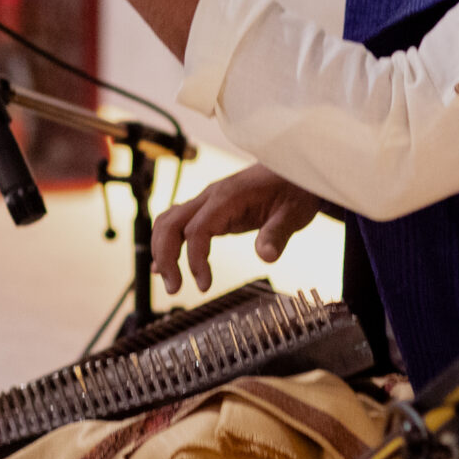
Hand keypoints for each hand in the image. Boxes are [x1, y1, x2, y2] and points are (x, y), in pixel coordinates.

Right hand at [151, 164, 320, 294]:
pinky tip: (164, 265)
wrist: (296, 170)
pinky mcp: (211, 209)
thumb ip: (277, 234)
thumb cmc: (295, 188)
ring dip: (162, 251)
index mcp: (228, 197)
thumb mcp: (294, 213)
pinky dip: (167, 243)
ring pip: (168, 222)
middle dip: (165, 257)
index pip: (197, 230)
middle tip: (174, 289)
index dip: (195, 259)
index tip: (204, 285)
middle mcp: (211, 197)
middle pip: (170, 223)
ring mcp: (208, 201)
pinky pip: (179, 223)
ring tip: (171, 282)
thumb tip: (266, 256)